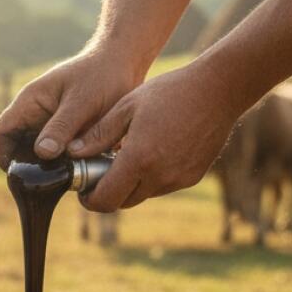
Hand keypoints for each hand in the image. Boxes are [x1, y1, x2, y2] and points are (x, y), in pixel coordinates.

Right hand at [0, 45, 145, 170]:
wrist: (124, 63)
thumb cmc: (102, 75)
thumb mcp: (83, 101)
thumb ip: (62, 126)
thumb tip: (42, 153)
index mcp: (30, 103)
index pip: (2, 134)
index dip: (5, 157)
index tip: (23, 176)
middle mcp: (35, 115)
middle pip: (17, 149)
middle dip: (28, 169)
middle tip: (46, 186)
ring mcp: (50, 125)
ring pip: (38, 155)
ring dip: (48, 169)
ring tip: (65, 181)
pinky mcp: (66, 133)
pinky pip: (58, 155)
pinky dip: (64, 166)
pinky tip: (79, 173)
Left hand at [76, 59, 244, 211]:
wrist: (220, 89)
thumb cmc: (170, 92)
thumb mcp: (126, 106)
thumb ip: (98, 134)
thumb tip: (72, 153)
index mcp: (139, 159)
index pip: (106, 199)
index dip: (90, 200)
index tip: (84, 190)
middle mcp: (160, 176)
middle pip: (122, 202)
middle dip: (108, 192)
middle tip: (101, 171)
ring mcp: (178, 179)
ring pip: (142, 195)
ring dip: (130, 184)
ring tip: (126, 157)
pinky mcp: (192, 177)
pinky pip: (162, 186)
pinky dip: (151, 178)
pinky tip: (151, 152)